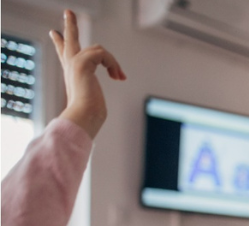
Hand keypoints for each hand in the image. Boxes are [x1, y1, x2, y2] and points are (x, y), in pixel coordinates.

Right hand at [51, 10, 125, 138]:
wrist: (84, 117)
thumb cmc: (90, 115)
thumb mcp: (93, 100)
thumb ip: (92, 95)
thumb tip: (99, 103)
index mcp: (72, 73)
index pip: (64, 53)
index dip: (60, 43)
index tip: (55, 33)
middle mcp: (70, 65)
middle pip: (70, 39)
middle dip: (70, 25)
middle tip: (68, 12)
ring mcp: (74, 62)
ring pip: (99, 49)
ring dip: (113, 63)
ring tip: (118, 77)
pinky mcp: (81, 62)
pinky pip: (103, 54)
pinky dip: (113, 64)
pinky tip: (117, 77)